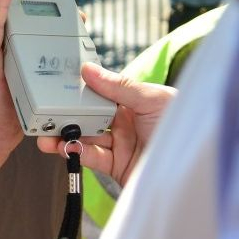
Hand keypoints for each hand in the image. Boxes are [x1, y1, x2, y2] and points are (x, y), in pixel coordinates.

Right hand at [37, 63, 174, 186]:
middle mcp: (126, 122)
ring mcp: (120, 145)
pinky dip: (75, 153)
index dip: (81, 89)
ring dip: (64, 134)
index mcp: (136, 101)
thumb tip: (90, 70)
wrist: (194, 167)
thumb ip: (120, 86)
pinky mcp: (117, 167)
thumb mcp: (153, 99)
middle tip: (44, 111)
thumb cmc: (184, 127)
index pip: (101, 92)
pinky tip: (64, 147)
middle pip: (88, 115)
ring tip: (45, 133)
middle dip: (66, 113)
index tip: (58, 83)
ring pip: (85, 137)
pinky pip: (91, 157)